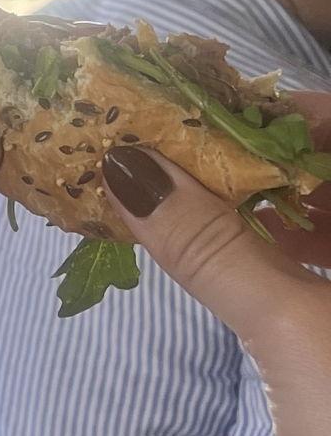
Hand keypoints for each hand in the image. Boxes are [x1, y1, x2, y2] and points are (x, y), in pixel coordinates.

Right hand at [102, 98, 330, 435]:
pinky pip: (319, 264)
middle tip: (161, 135)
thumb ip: (215, 246)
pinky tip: (216, 244)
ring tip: (170, 183)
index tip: (194, 98)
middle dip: (252, 149)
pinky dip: (271, 247)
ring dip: (254, 198)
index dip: (284, 105)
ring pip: (325, 218)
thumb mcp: (295, 337)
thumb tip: (125, 167)